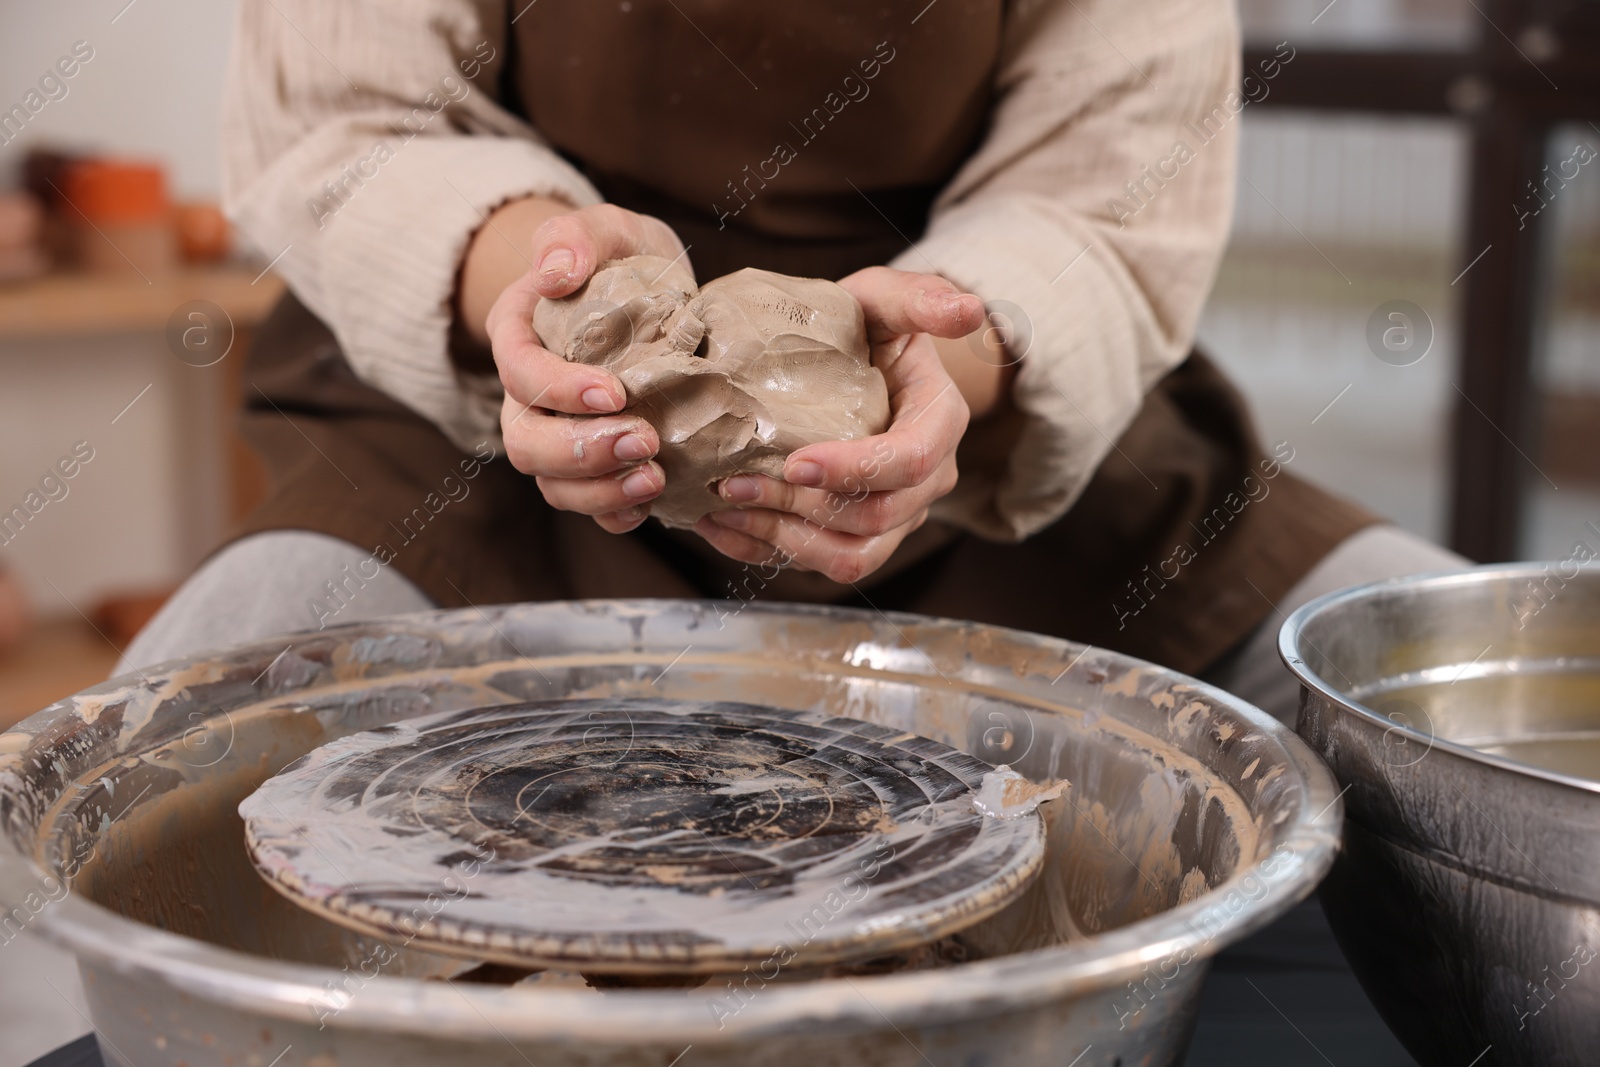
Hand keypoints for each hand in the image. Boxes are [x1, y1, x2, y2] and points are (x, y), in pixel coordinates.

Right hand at [488, 204, 688, 532]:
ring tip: (654, 478)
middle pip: (524, 442)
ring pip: (551, 482)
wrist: (650, 291)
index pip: (519, 373)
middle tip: (645, 441)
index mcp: (521, 336)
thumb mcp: (606, 228)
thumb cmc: (621, 256)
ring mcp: (557, 434)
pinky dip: (613, 512)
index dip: (558, 390)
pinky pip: (587, 503)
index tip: (614, 392)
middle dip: (580, 451)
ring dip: (600, 489)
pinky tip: (650, 503)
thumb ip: (576, 235)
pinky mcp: (593, 462)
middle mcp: (527, 395)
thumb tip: (556, 270)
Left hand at [694, 267, 983, 582]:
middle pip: (876, 518)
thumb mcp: (887, 298)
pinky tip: (721, 526)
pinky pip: (819, 565)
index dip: (855, 470)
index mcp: (939, 423)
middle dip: (802, 507)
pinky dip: (766, 552)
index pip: (911, 461)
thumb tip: (970, 310)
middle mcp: (926, 481)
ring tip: (725, 508)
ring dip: (784, 540)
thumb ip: (920, 298)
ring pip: (851, 557)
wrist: (856, 363)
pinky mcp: (858, 536)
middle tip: (735, 482)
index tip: (795, 461)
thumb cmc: (867, 327)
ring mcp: (895, 515)